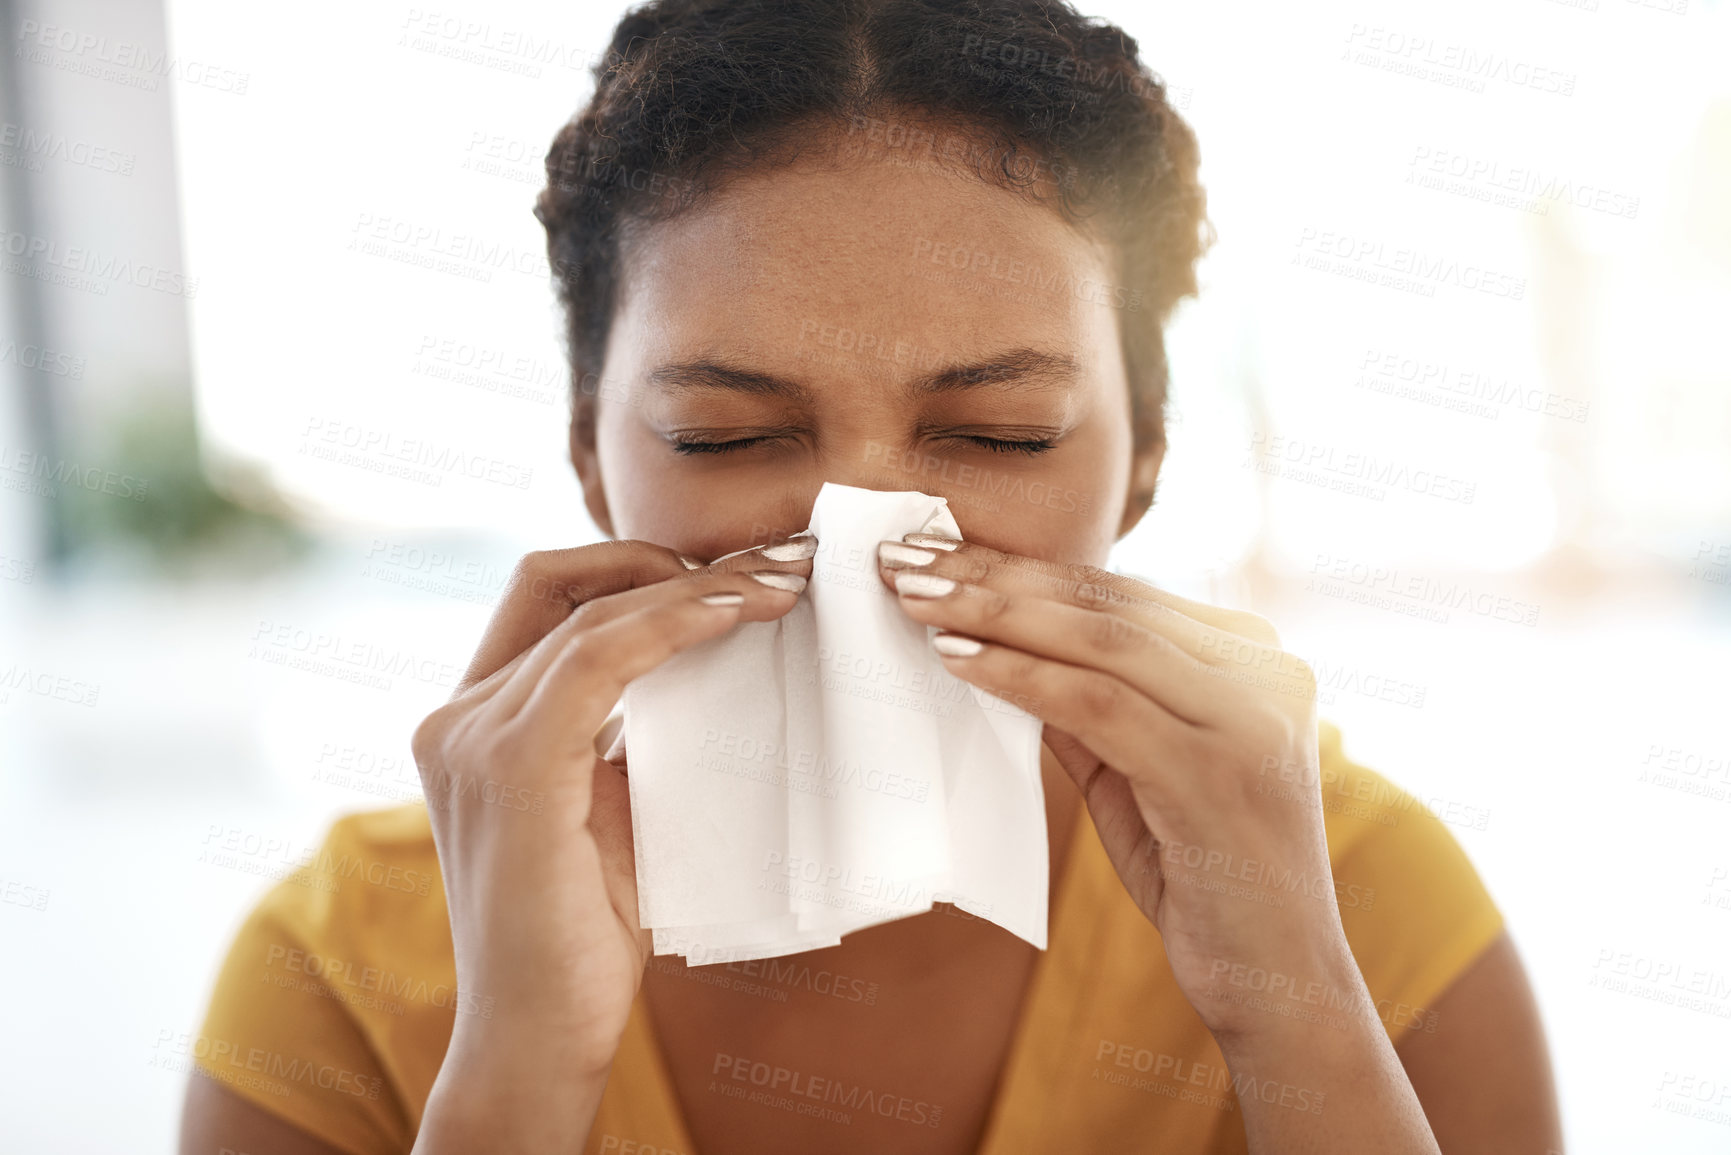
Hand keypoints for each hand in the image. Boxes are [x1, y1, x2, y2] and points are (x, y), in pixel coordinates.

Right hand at [408, 537, 815, 1147]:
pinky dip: (671, 624)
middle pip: (562, 584)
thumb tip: (703, 676)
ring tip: (778, 585)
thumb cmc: (581, 939)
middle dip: (673, 561)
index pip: (545, 598)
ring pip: (588, 613)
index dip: (633, 566)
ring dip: (691, 585)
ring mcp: (472, 738)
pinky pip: (597, 660)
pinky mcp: (510, 767)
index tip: (731, 575)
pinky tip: (734, 618)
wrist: (538, 1037)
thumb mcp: (606, 813)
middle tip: (777, 565)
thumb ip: (626, 742)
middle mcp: (456, 718)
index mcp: (474, 722)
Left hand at [877, 534, 1359, 1042]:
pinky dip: (1019, 676)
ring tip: (911, 596)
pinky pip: (1099, 704)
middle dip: (995, 573)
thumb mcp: (1139, 774)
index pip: (1118, 592)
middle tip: (900, 554)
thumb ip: (1088, 708)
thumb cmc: (1204, 879)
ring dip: (994, 611)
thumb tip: (996, 645)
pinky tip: (954, 657)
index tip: (933, 548)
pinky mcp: (1218, 772)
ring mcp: (1251, 718)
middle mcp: (1267, 671)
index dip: (1021, 565)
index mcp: (1254, 660)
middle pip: (1107, 600)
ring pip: (1102, 639)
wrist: (1279, 986)